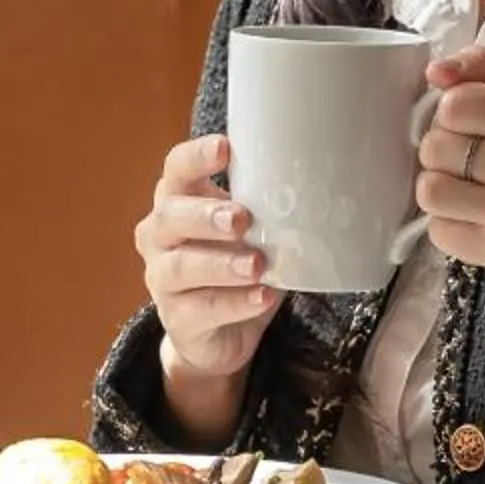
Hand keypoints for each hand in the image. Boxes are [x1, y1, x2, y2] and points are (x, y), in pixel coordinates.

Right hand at [135, 135, 280, 402]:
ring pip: (181, 267)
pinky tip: (263, 297)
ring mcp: (162, 280)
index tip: (225, 149)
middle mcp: (159, 237)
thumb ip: (269, 210)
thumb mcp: (253, 231)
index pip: (176, 169)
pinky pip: (203, 310)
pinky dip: (236, 303)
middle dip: (205, 215)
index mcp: (177, 201)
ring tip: (257, 265)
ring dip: (221, 264)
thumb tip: (325, 186)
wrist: (219, 334)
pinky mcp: (177, 320)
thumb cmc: (236, 265)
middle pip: (169, 216)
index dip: (196, 157)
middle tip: (241, 218)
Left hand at [414, 49, 484, 337]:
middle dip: (444, 149)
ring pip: (430, 191)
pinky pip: (438, 231)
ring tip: (466, 186)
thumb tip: (435, 71)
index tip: (473, 123)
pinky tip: (475, 216)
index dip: (453, 112)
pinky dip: (448, 222)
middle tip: (470, 157)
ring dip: (440, 186)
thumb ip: (482, 69)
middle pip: (435, 147)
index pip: (455, 105)